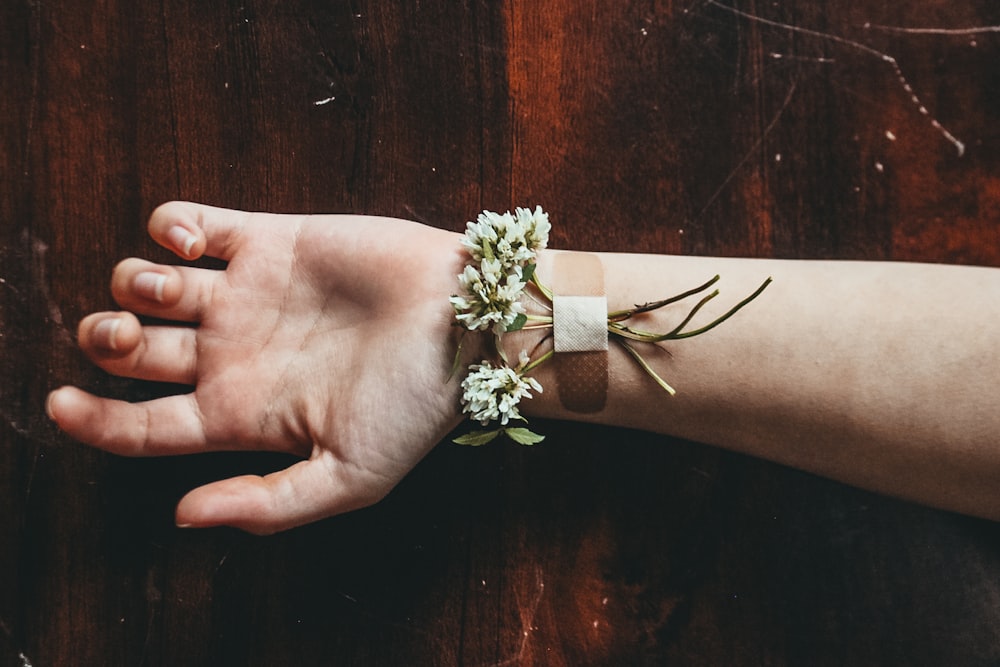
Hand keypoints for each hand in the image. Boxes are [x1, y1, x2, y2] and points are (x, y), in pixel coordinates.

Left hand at [47, 202, 468, 532]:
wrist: (466, 322)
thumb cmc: (416, 406)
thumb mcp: (351, 478)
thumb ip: (269, 504)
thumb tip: (184, 516)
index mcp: (242, 414)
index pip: (142, 425)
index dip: (91, 419)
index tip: (60, 404)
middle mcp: (234, 354)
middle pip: (131, 350)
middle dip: (104, 341)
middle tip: (123, 337)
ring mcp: (247, 295)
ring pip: (145, 284)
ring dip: (130, 284)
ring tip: (168, 289)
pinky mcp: (267, 239)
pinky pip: (187, 223)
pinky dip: (164, 226)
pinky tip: (184, 241)